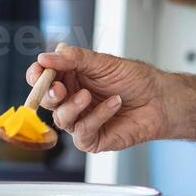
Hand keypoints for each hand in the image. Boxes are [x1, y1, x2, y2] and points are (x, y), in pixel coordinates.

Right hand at [26, 45, 165, 152]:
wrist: (159, 98)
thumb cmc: (134, 80)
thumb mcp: (103, 62)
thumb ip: (74, 58)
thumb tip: (46, 57)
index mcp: (71, 79)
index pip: (42, 79)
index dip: (36, 76)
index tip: (39, 70)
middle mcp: (72, 100)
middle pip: (45, 100)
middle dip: (49, 94)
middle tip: (59, 88)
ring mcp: (80, 121)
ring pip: (60, 118)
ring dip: (73, 106)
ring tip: (90, 95)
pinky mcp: (92, 139)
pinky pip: (82, 132)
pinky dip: (97, 116)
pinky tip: (114, 103)